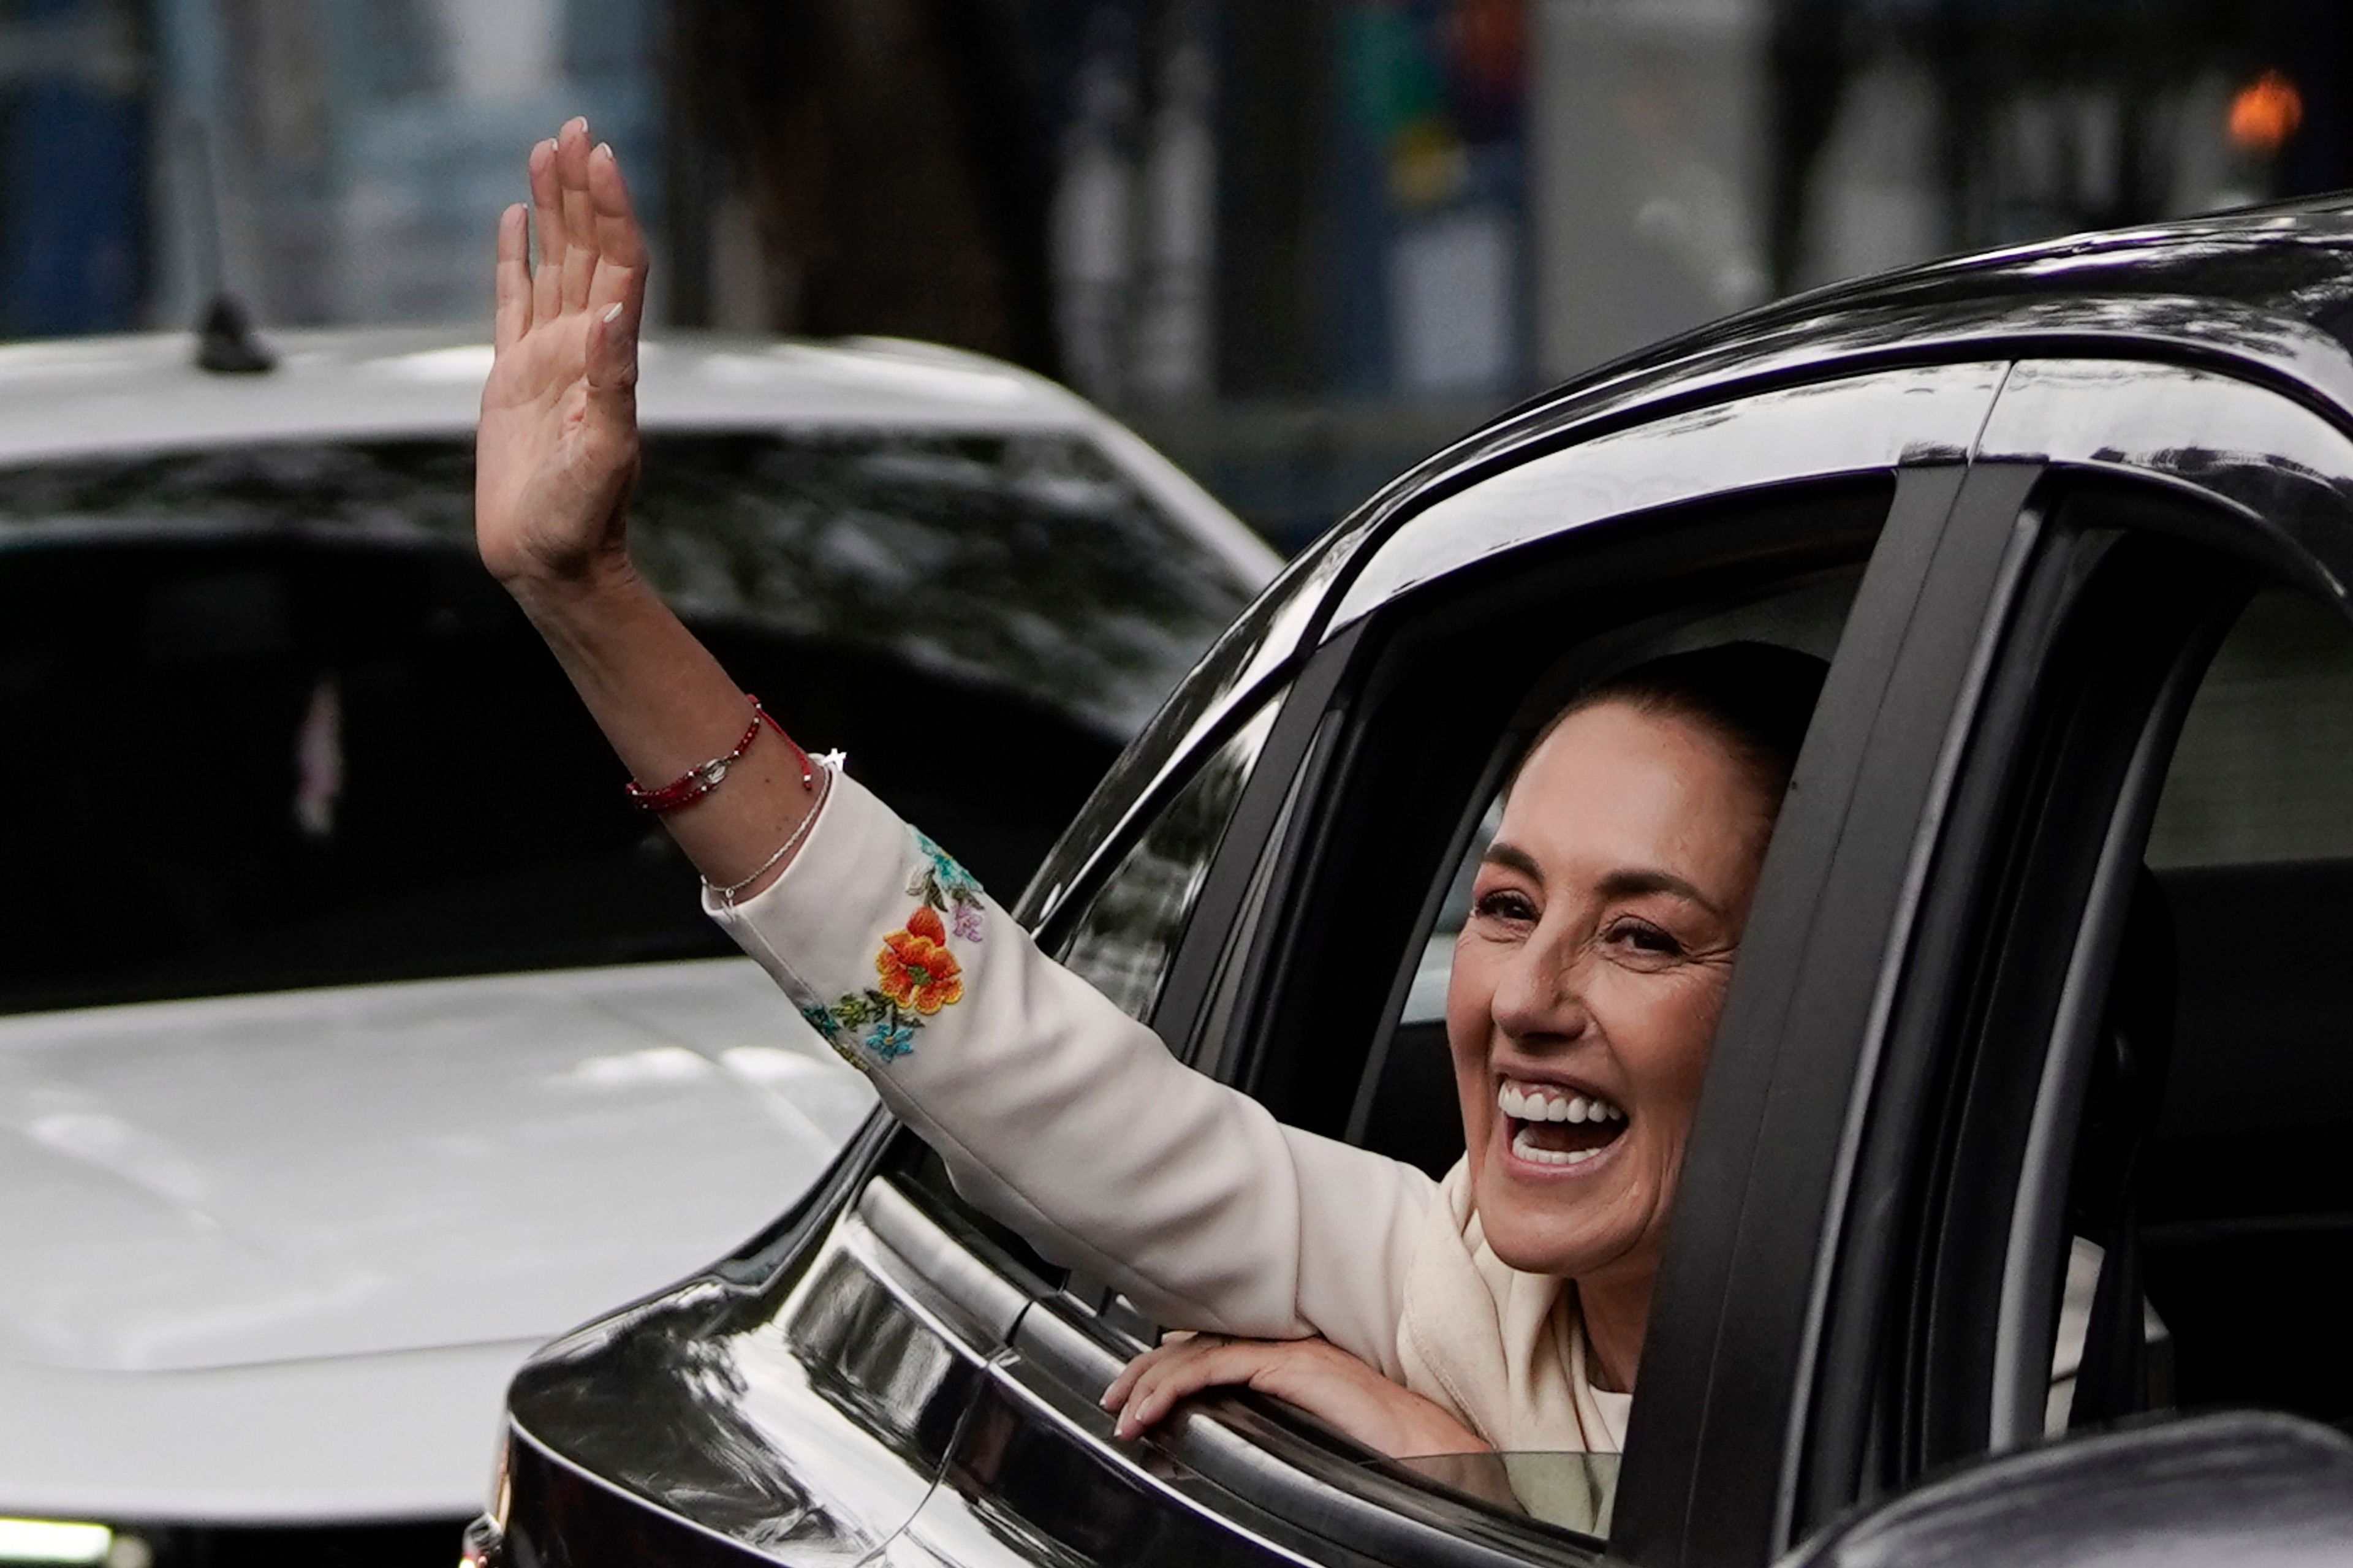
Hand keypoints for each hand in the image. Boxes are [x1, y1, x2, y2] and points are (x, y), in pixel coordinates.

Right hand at [477, 117, 647, 591]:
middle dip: (583, 188)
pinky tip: (516, 221)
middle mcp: (583, 347)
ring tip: (546, 150)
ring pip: (554, 263)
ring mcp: (549, 358)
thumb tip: (611, 315)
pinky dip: (517, 257)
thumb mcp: (603, 454)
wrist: (553, 560)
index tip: (601, 154)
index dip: (612, 208)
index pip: (618, 264)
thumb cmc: (582, 519)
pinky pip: (514, 301)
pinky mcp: (515, 378)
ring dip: (554, 209)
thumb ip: (610, 383)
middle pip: (588, 248)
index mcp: (607, 357)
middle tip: (574, 126)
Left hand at [1102, 1332, 1489, 1458]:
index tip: (1137, 1394)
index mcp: (1294, 1361)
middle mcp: (1288, 1347)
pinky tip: (1153, 1407)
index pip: (1217, 1349)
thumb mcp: (1314, 1435)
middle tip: (1114, 1398)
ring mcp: (1290, 1353)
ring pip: (1200, 1352)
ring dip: (1152, 1381)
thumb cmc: (1386, 1451)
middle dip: (1147, 1370)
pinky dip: (1177, 1385)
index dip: (1170, 1367)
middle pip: (1200, 1345)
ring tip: (1123, 1411)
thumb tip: (1234, 1436)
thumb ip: (1275, 1424)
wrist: (1434, 1451)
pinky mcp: (1292, 1366)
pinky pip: (1218, 1367)